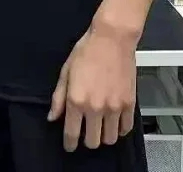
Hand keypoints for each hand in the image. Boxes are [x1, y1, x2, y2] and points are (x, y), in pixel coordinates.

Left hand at [48, 24, 136, 152]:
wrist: (112, 38)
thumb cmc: (87, 50)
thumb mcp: (66, 71)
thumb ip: (59, 97)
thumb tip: (53, 117)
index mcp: (77, 100)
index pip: (71, 134)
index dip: (69, 143)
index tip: (70, 145)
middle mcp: (95, 108)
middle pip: (92, 142)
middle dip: (87, 140)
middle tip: (86, 130)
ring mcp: (114, 107)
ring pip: (110, 139)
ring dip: (104, 136)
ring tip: (101, 125)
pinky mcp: (129, 103)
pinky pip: (126, 128)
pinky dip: (120, 129)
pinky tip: (115, 120)